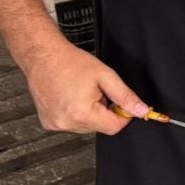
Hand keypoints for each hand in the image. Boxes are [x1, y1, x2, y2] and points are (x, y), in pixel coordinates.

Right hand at [23, 40, 150, 134]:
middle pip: (100, 127)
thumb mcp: (106, 76)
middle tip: (97, 92)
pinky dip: (76, 114)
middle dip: (104, 111)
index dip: (122, 115)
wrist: (44, 56)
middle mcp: (66, 123)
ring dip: (90, 113)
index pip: (114, 127)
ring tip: (82, 93)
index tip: (121, 103)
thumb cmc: (70, 62)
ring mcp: (55, 124)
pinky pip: (72, 123)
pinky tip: (71, 98)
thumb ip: (126, 96)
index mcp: (82, 113)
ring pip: (86, 126)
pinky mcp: (48, 123)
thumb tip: (141, 111)